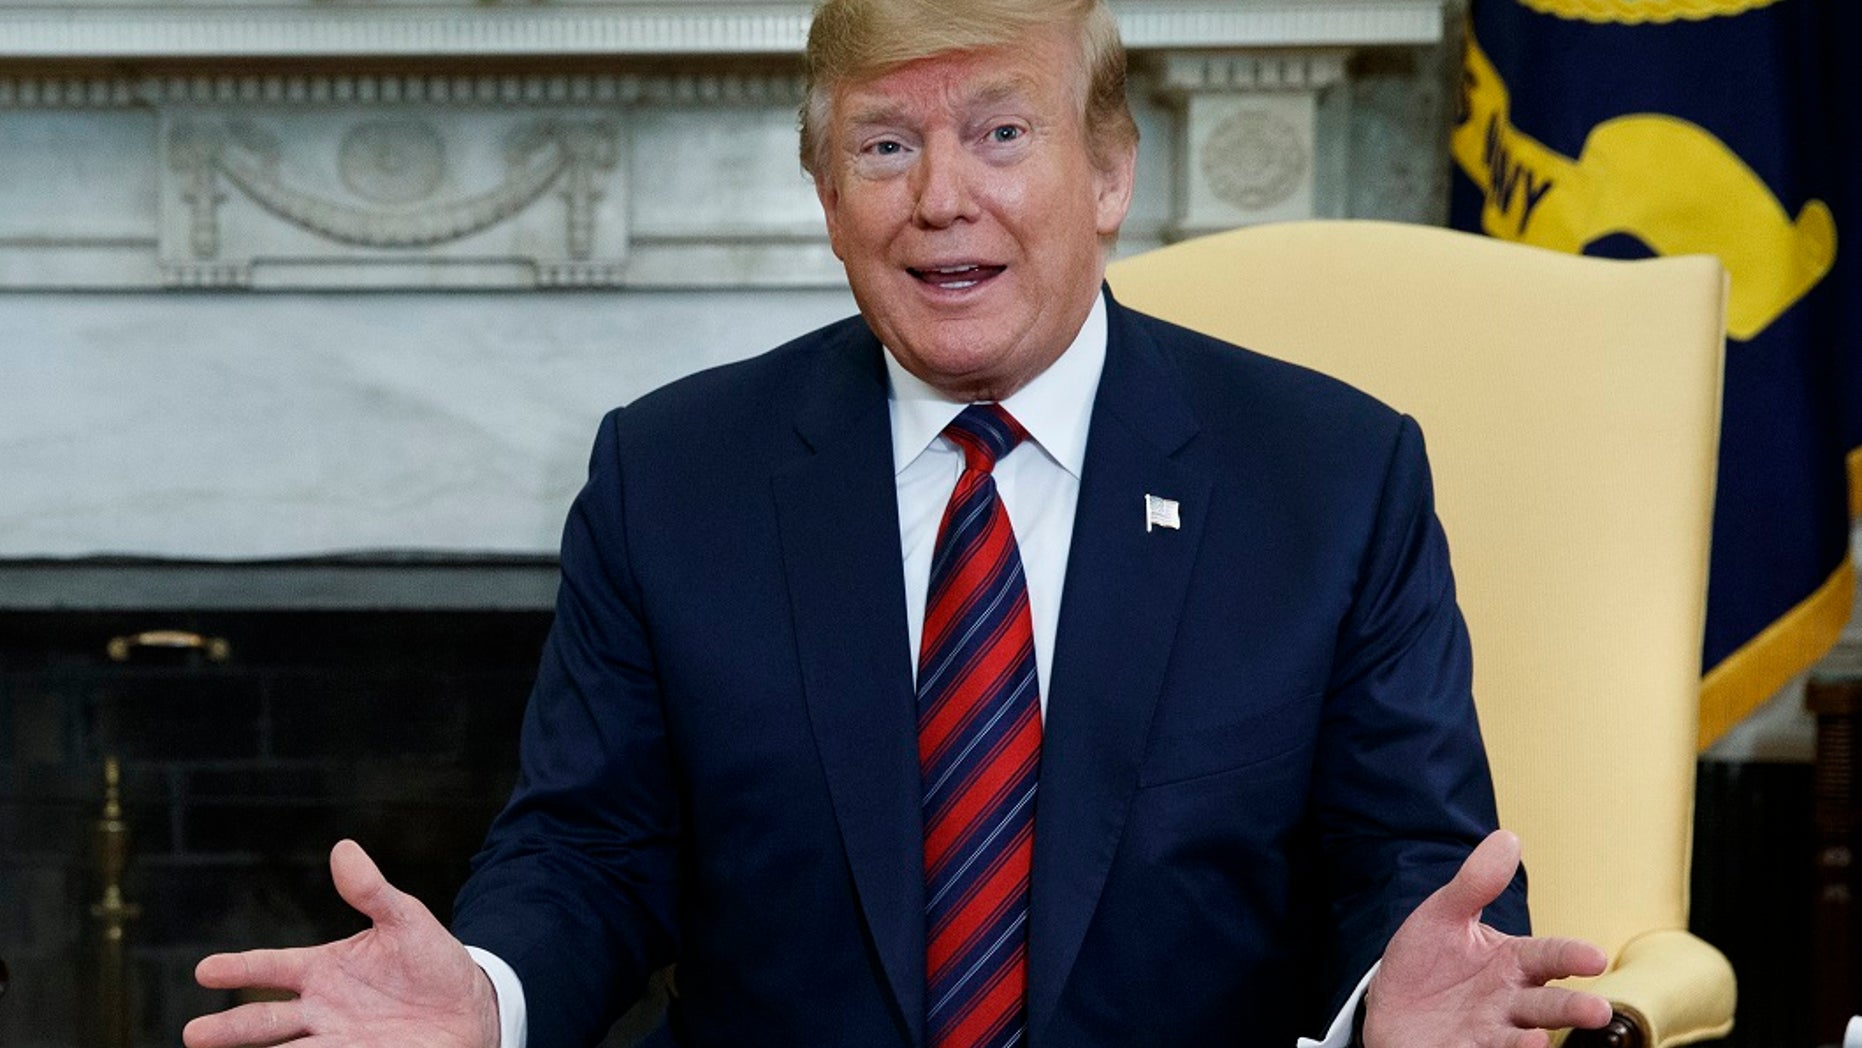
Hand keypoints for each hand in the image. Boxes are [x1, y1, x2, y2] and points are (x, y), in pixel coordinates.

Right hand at [183, 840, 500, 1047]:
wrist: (469, 1007)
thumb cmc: (431, 961)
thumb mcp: (405, 920)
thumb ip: (371, 891)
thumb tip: (344, 849)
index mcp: (322, 969)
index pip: (270, 968)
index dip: (239, 969)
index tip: (205, 970)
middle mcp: (319, 1009)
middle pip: (264, 1020)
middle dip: (231, 1028)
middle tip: (194, 1034)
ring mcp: (336, 1041)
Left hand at [1363, 829, 1612, 1047]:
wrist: (1389, 1004)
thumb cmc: (1426, 961)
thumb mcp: (1444, 914)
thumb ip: (1476, 883)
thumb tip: (1506, 838)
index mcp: (1512, 962)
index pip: (1549, 956)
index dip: (1572, 956)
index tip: (1595, 957)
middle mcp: (1508, 1000)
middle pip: (1546, 1004)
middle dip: (1572, 1009)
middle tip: (1597, 1011)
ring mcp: (1488, 1031)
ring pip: (1518, 1038)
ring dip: (1532, 1042)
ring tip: (1540, 1042)